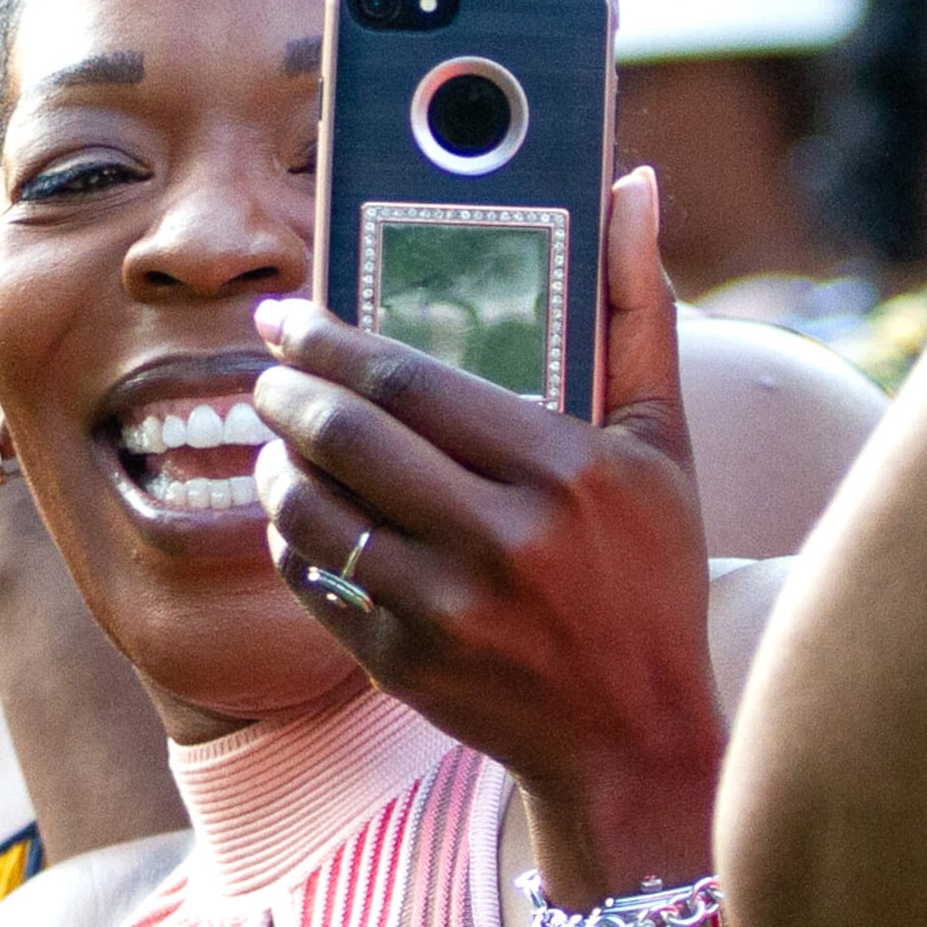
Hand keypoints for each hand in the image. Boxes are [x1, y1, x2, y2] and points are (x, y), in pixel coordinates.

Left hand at [250, 171, 719, 890]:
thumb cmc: (648, 576)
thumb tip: (632, 185)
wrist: (635, 741)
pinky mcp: (405, 665)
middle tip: (265, 367)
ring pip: (312, 509)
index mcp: (564, 472)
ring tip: (277, 437)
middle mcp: (504, 542)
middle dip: (283, 390)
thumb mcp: (661, 448)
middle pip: (347, 438)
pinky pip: (310, 579)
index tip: (287, 312)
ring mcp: (449, 611)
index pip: (409, 381)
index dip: (328, 338)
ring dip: (276, 463)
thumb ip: (637, 313)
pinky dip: (289, 537)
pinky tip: (299, 511)